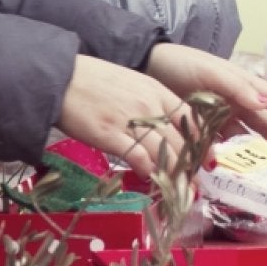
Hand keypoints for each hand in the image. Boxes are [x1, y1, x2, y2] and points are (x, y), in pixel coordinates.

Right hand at [55, 55, 191, 176]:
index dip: (200, 142)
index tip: (204, 159)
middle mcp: (149, 105)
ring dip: (173, 173)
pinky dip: (147, 170)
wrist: (62, 77)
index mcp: (157, 91)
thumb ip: (151, 104)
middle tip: (191, 182)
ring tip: (176, 188)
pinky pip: (138, 157)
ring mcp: (131, 120)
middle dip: (189, 165)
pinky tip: (147, 177)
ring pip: (164, 152)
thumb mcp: (133, 84)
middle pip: (181, 140)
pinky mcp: (110, 134)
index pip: (190, 120)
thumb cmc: (96, 80)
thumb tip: (165, 129)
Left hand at [146, 42, 266, 150]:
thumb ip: (238, 87)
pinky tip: (235, 173)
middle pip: (264, 124)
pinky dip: (229, 158)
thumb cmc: (184, 63)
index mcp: (243, 85)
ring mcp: (220, 116)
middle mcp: (236, 102)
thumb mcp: (212, 72)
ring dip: (257, 154)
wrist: (148, 66)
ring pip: (244, 138)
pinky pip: (221, 145)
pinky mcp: (203, 129)